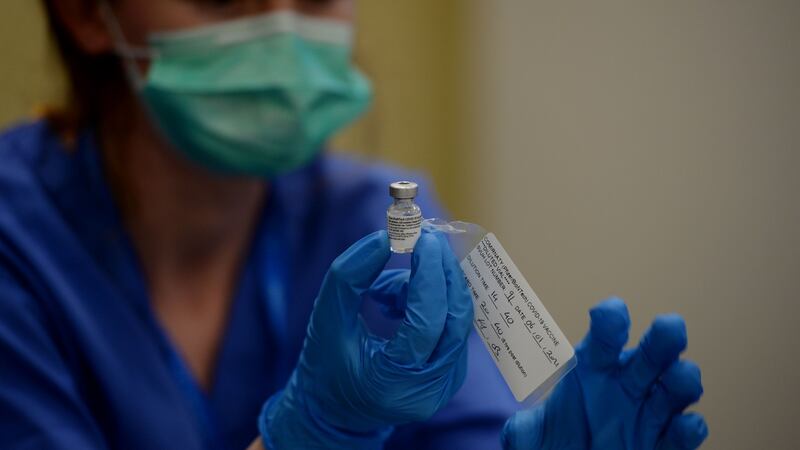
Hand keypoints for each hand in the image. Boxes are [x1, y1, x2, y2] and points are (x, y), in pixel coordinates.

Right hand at [259, 230, 472, 448]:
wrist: (335, 410)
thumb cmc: (324, 364)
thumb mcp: (325, 317)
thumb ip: (349, 275)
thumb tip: (385, 238)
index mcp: (392, 382)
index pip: (426, 323)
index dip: (429, 277)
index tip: (424, 239)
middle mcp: (427, 390)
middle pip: (455, 319)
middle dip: (443, 273)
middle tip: (426, 240)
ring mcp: (445, 385)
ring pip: (455, 319)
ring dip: (428, 290)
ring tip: (383, 292)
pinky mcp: (451, 375)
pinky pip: (453, 327)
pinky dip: (430, 304)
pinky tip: (396, 307)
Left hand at [502, 298, 707, 449]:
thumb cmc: (557, 444)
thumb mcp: (532, 436)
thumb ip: (524, 430)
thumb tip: (516, 431)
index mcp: (594, 367)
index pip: (604, 336)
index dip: (609, 321)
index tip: (610, 312)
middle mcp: (627, 383)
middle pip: (651, 352)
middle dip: (663, 337)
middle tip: (670, 326)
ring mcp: (650, 412)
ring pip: (678, 386)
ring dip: (682, 378)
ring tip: (678, 377)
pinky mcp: (665, 443)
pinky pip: (684, 432)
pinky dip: (689, 428)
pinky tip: (685, 425)